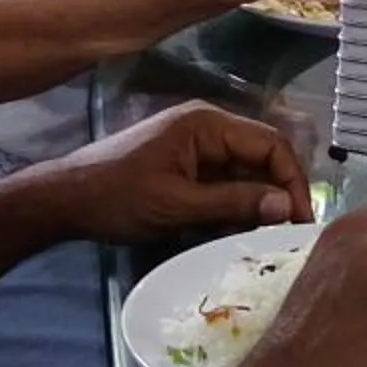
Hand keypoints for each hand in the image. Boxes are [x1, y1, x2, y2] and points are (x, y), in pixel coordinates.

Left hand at [38, 103, 312, 244]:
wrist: (65, 200)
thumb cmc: (118, 197)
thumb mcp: (178, 205)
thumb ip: (234, 202)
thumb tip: (286, 207)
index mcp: (207, 124)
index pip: (271, 144)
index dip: (293, 181)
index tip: (301, 221)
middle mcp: (207, 129)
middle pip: (261, 158)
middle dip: (276, 196)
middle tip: (287, 238)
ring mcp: (196, 148)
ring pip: (244, 175)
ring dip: (255, 205)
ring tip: (264, 242)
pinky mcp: (186, 168)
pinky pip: (224, 184)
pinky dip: (233, 208)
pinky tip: (235, 234)